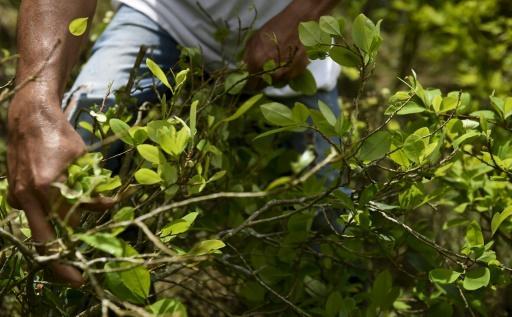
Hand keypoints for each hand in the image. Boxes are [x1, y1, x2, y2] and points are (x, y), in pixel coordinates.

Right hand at [7, 95, 87, 286]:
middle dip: (62, 261)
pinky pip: (37, 215)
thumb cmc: (60, 136)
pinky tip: (65, 211)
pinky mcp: (15, 194)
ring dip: (60, 233)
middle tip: (78, 278)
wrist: (30, 118)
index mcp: (46, 188)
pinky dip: (52, 218)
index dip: (79, 246)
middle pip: (45, 241)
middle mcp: (27, 197)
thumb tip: (109, 208)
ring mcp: (17, 197)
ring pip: (42, 228)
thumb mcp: (83, 161)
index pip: (66, 227)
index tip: (91, 262)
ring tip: (77, 233)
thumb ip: (92, 189)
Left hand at [243, 6, 308, 84]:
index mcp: (256, 64)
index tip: (251, 78)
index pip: (250, 85)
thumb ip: (247, 56)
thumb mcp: (255, 38)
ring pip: (276, 82)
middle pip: (263, 85)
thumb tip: (244, 68)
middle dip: (262, 79)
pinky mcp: (296, 74)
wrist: (299, 23)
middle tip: (265, 67)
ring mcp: (284, 75)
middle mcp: (270, 73)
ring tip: (278, 62)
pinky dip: (286, 72)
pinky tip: (287, 60)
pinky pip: (287, 77)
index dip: (249, 82)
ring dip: (274, 75)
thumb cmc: (275, 28)